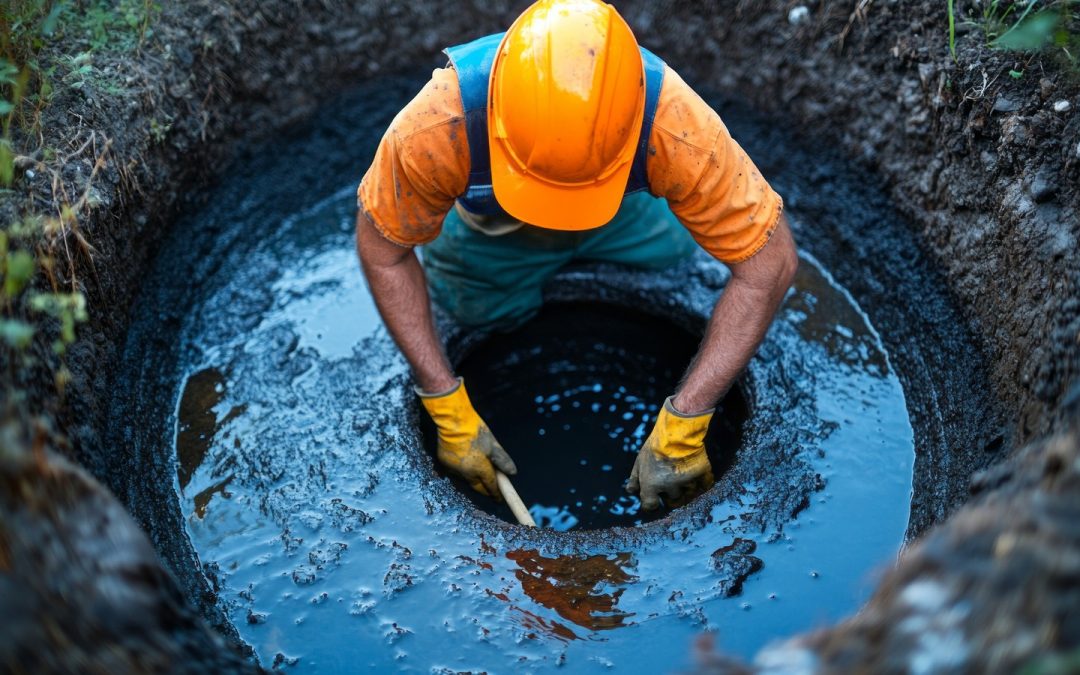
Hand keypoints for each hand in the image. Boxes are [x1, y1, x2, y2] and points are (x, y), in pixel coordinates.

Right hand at [417, 378, 516, 498]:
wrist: (452, 422)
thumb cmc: (475, 431)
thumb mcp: (493, 445)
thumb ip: (503, 460)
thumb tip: (512, 473)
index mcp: (479, 469)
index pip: (490, 486)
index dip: (496, 493)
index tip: (500, 499)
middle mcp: (465, 473)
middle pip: (477, 486)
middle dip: (484, 489)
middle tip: (491, 490)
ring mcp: (453, 469)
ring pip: (465, 479)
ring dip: (473, 479)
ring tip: (479, 473)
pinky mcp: (444, 463)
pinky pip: (456, 471)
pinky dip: (462, 470)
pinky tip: (466, 464)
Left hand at [627, 396, 713, 509]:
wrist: (677, 431)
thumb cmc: (655, 445)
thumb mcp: (639, 460)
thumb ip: (635, 478)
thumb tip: (630, 492)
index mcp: (651, 485)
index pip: (650, 506)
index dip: (652, 504)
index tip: (655, 499)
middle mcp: (668, 487)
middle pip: (672, 501)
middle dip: (670, 494)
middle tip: (670, 479)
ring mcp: (686, 482)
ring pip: (688, 493)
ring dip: (686, 486)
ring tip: (683, 471)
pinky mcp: (701, 475)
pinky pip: (704, 485)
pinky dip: (702, 482)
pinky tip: (696, 473)